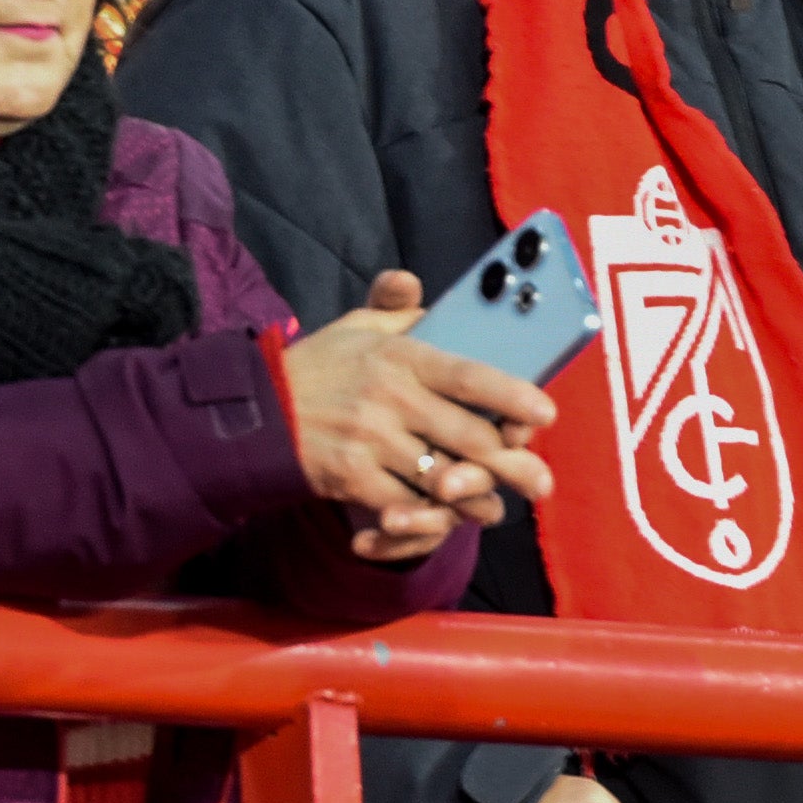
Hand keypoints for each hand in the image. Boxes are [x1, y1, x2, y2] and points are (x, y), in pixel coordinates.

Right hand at [280, 272, 555, 560]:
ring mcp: (371, 441)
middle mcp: (390, 398)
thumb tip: (414, 283)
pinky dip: (428, 517)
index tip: (545, 412)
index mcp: (400, 358)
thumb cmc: (318, 369)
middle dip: (511, 464)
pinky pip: (406, 505)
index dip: (513, 395)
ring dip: (475, 499)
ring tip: (494, 507)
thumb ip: (395, 308)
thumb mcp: (356, 328)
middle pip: (468, 437)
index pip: (469, 375)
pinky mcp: (353, 477)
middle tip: (539, 480)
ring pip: (442, 479)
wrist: (257, 414)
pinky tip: (444, 519)